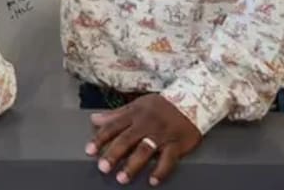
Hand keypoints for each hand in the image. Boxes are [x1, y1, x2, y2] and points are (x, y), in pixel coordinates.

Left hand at [85, 94, 202, 185]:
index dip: (100, 139)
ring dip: (133, 165)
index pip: (113, 126)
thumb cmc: (160, 106)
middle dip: (113, 154)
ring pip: (145, 150)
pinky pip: (168, 159)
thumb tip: (93, 119)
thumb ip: (115, 115)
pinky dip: (160, 171)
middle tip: (103, 167)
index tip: (89, 151)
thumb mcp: (136, 106)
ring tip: (122, 178)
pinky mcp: (177, 144)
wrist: (193, 102)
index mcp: (134, 114)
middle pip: (127, 139)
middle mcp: (146, 124)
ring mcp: (162, 135)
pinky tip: (152, 181)